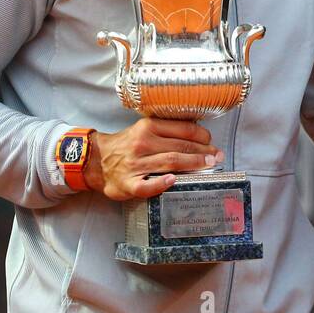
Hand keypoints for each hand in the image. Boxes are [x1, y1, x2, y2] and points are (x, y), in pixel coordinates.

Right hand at [83, 117, 222, 201]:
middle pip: (180, 147)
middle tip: (217, 157)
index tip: (212, 143)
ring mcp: (135, 164)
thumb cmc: (127, 145)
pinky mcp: (128, 183)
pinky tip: (173, 182)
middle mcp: (143, 143)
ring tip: (208, 166)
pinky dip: (160, 184)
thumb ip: (166, 130)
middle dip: (203, 153)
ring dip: (193, 165)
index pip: (183, 129)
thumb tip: (199, 135)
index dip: (202, 137)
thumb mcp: (144, 129)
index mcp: (148, 127)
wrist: (96, 159)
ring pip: (170, 163)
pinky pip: (146, 186)